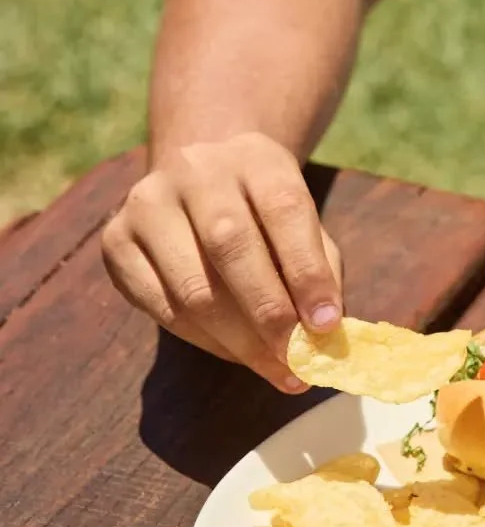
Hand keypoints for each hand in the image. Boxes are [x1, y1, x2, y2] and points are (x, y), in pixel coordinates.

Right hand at [102, 132, 342, 390]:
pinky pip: (162, 309)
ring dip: (239, 341)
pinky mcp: (116, 241)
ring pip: (192, 288)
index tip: (327, 325)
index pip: (284, 210)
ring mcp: (147, 203)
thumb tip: (322, 339)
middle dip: (269, 315)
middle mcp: (195, 170)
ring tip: (274, 368)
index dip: (307, 272)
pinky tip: (235, 353)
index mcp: (255, 158)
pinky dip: (206, 341)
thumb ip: (320, 275)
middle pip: (230, 246)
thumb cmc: (267, 219)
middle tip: (298, 363)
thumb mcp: (304, 228)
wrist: (202, 183)